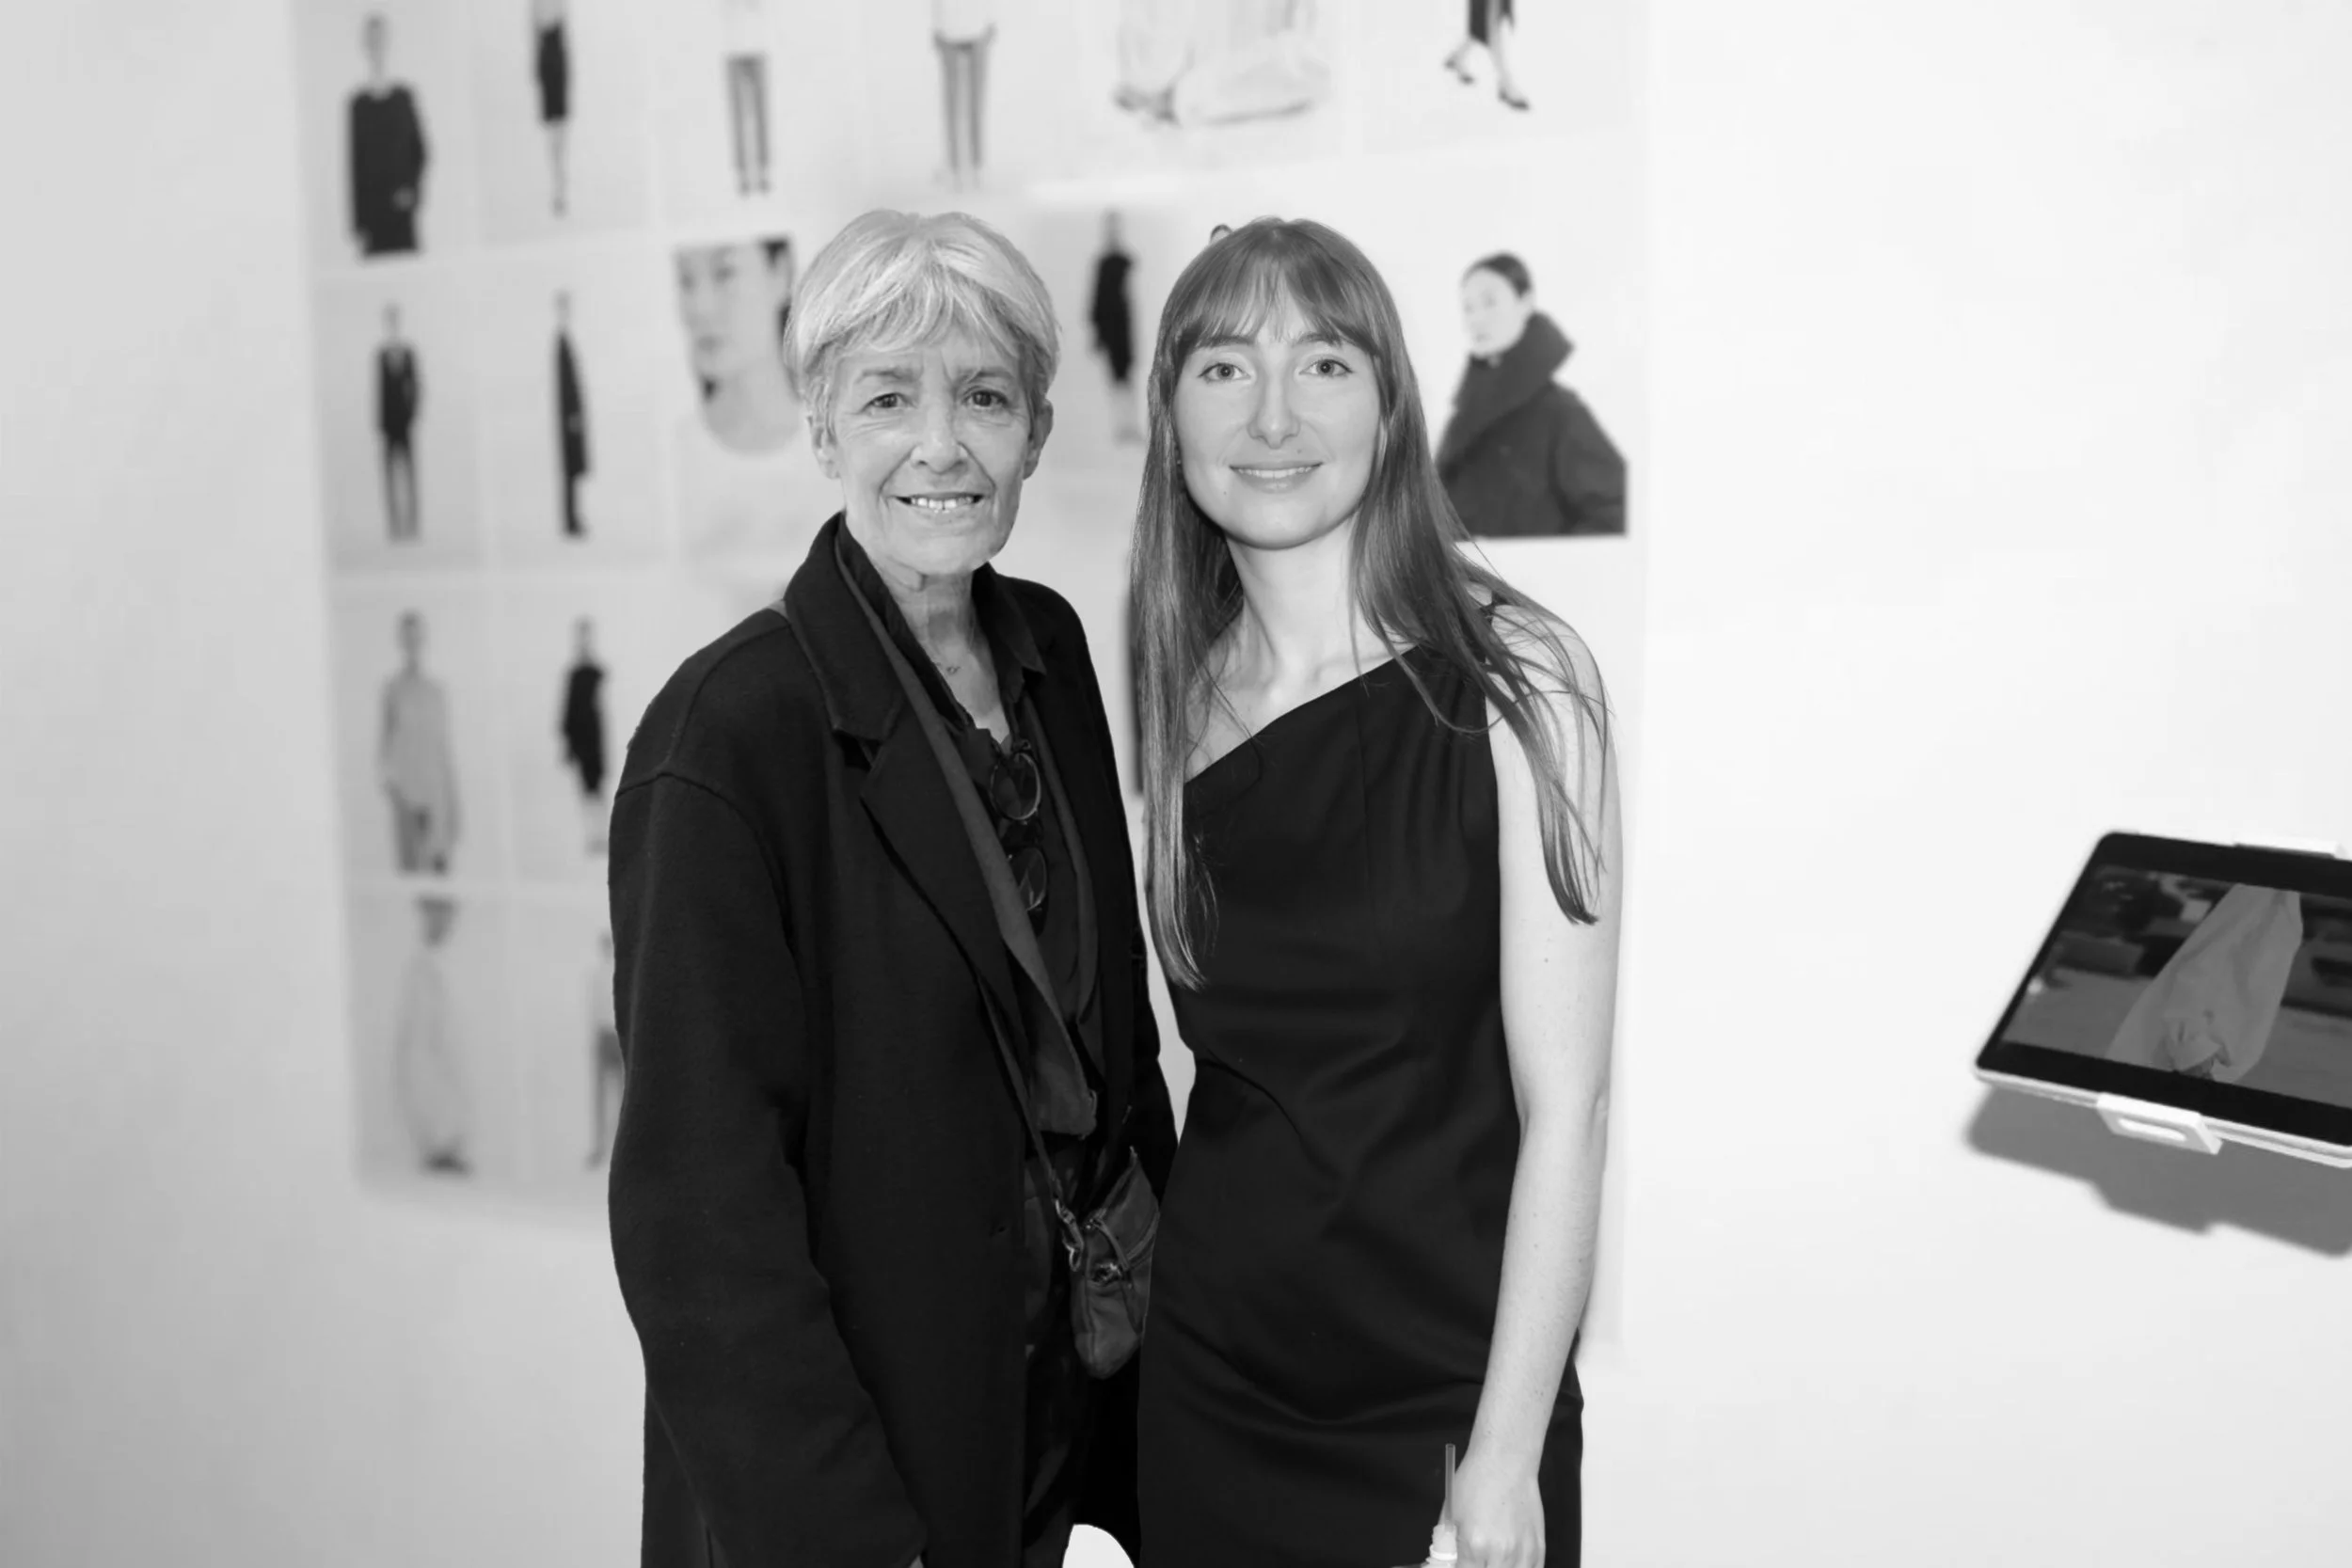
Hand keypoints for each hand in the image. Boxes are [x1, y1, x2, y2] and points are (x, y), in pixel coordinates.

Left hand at [1445, 1445, 1544, 1567]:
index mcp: (1475, 1545)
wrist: (1505, 1461)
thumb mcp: (1451, 1514)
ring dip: (1499, 1567)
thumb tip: (1449, 1562)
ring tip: (1493, 1558)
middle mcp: (1501, 1553)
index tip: (1459, 1562)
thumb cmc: (1476, 1481)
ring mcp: (1523, 1552)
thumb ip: (1451, 1545)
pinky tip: (1509, 1561)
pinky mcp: (1539, 1547)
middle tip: (1476, 1559)